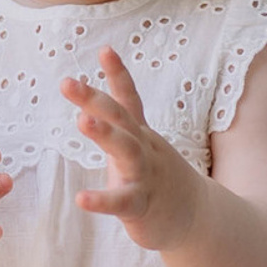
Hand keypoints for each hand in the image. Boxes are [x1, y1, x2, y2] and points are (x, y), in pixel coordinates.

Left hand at [65, 48, 202, 251]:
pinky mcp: (142, 205)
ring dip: (105, 134)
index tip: (105, 49)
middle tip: (68, 83)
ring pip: (127, 151)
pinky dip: (102, 200)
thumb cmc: (158, 179)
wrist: (197, 217)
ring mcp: (145, 176)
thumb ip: (120, 127)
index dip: (118, 74)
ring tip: (82, 120)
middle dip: (94, 99)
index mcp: (140, 134)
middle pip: (120, 118)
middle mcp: (144, 148)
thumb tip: (91, 107)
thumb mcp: (141, 146)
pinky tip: (82, 198)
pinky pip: (122, 201)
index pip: (128, 100)